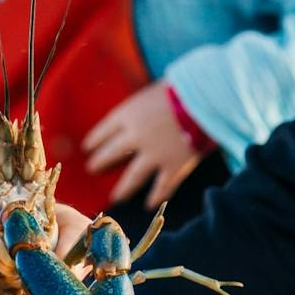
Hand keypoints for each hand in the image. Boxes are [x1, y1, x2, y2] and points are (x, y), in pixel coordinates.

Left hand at [82, 81, 203, 208]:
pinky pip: (162, 186)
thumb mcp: (151, 92)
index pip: (103, 131)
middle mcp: (136, 137)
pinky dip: (156, 196)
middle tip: (93, 169)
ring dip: (123, 188)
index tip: (88, 148)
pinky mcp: (174, 166)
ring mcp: (154, 154)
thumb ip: (141, 108)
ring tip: (116, 196)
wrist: (206, 99)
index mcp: (128, 115)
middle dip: (100, 163)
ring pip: (133, 177)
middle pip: (111, 154)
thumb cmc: (180, 89)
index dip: (94, 140)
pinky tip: (150, 205)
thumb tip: (138, 116)